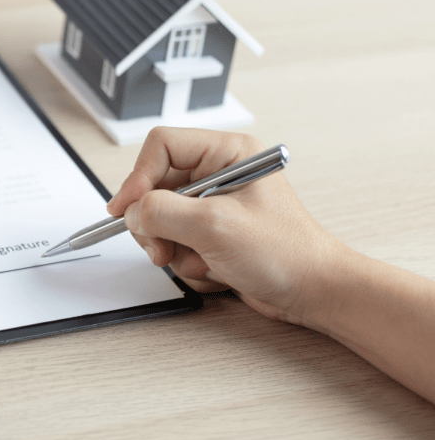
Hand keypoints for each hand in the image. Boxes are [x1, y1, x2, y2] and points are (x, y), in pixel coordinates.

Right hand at [106, 127, 345, 323]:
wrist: (313, 292)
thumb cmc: (286, 253)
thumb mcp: (215, 226)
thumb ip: (163, 212)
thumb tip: (132, 211)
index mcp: (227, 152)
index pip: (161, 146)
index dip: (138, 177)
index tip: (127, 209)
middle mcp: (218, 173)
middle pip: (154, 186)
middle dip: (155, 224)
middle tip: (162, 248)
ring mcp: (213, 205)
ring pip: (160, 220)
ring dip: (174, 248)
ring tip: (202, 261)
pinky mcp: (210, 232)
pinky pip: (175, 243)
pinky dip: (188, 262)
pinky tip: (215, 269)